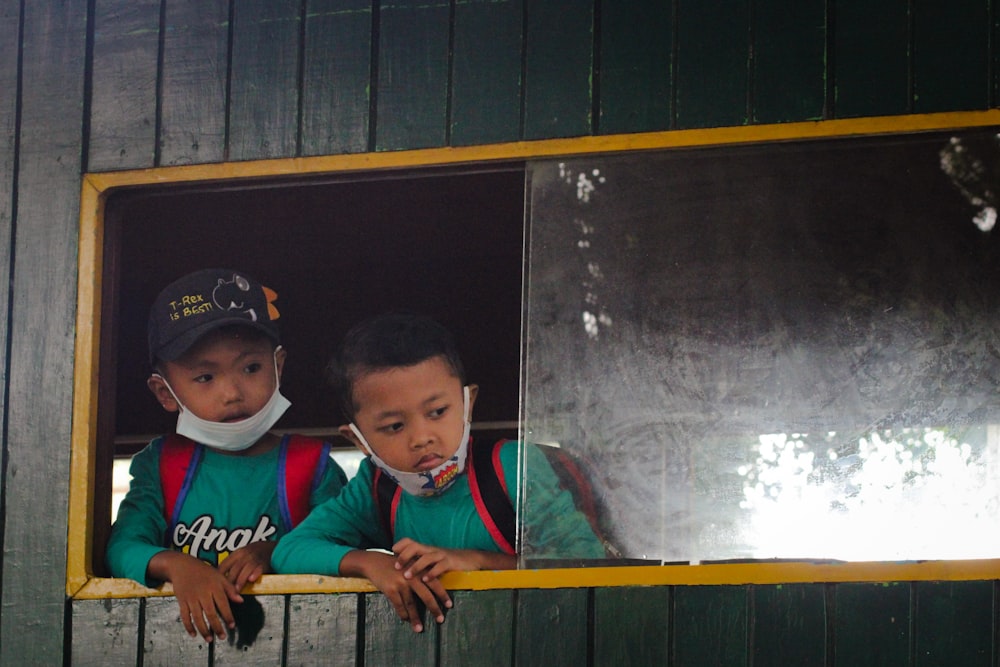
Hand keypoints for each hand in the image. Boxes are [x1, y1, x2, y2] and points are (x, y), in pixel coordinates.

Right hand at [148, 550, 242, 641]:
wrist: (183, 566)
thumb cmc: (204, 572)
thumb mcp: (219, 576)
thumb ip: (230, 589)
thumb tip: (241, 601)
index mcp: (214, 586)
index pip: (223, 604)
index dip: (228, 616)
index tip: (232, 626)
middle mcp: (203, 593)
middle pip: (210, 613)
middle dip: (217, 627)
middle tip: (222, 637)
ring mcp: (191, 598)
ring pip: (197, 617)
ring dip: (203, 630)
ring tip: (209, 639)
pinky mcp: (182, 601)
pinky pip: (185, 616)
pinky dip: (188, 626)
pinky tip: (194, 634)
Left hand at [218, 541, 275, 589]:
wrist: (272, 547)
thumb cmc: (255, 554)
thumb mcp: (242, 555)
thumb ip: (232, 565)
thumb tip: (219, 579)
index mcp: (237, 554)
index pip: (224, 565)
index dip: (219, 577)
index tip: (216, 586)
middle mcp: (245, 555)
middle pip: (234, 569)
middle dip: (229, 582)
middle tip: (225, 593)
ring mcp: (255, 559)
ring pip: (245, 570)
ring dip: (240, 581)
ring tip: (236, 591)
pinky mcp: (264, 563)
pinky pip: (259, 568)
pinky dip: (255, 573)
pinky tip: (251, 579)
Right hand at [339, 549, 451, 632]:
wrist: (374, 562)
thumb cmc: (395, 565)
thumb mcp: (410, 565)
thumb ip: (421, 574)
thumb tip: (433, 592)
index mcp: (418, 569)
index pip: (434, 583)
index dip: (442, 595)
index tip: (449, 605)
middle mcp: (412, 576)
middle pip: (426, 595)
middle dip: (434, 609)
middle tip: (440, 620)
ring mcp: (401, 583)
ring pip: (411, 604)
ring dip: (416, 618)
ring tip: (419, 629)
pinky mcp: (390, 589)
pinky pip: (399, 605)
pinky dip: (403, 614)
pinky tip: (406, 620)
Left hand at [392, 538, 516, 582]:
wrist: (471, 559)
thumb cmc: (449, 562)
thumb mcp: (433, 560)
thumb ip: (420, 562)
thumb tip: (403, 569)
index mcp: (426, 549)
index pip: (410, 541)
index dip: (400, 545)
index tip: (391, 553)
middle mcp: (432, 550)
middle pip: (415, 546)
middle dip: (404, 555)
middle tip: (396, 566)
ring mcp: (442, 555)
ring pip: (426, 557)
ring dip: (415, 566)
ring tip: (407, 576)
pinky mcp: (451, 562)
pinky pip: (440, 566)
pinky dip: (432, 573)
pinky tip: (426, 580)